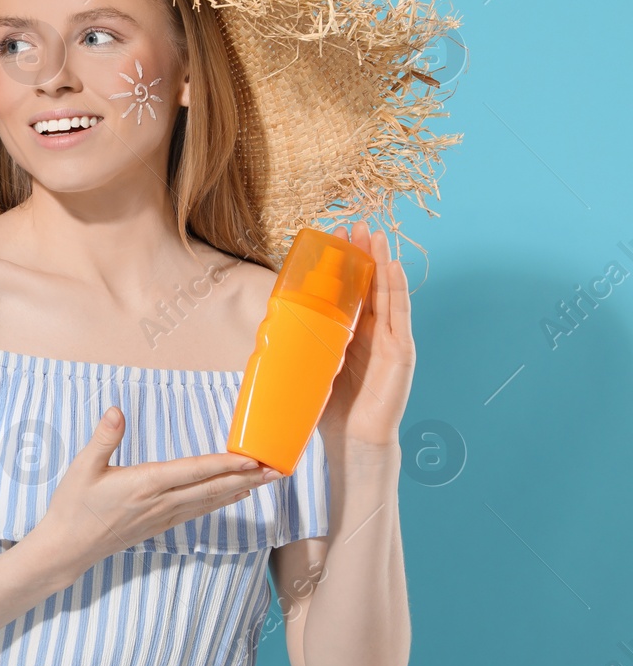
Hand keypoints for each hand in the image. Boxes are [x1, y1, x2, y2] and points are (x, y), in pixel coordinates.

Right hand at [23, 406, 283, 584]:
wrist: (68, 547)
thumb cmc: (73, 506)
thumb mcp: (83, 467)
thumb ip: (104, 438)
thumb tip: (116, 410)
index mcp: (144, 484)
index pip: (193, 472)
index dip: (224, 464)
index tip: (251, 458)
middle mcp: (160, 502)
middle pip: (211, 489)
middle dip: (246, 478)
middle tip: (276, 470)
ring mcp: (162, 516)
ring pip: (209, 502)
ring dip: (239, 489)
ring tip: (265, 481)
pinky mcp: (159, 525)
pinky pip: (198, 511)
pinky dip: (220, 502)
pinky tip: (232, 496)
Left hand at [316, 221, 415, 452]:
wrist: (352, 441)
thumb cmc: (329, 409)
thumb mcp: (309, 367)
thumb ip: (299, 345)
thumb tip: (264, 329)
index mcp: (350, 333)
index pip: (349, 290)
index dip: (344, 263)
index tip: (334, 237)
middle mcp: (372, 331)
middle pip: (370, 283)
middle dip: (363, 253)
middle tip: (355, 223)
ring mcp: (389, 338)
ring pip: (387, 291)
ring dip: (381, 260)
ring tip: (375, 233)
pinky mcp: (401, 350)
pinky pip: (400, 313)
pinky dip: (398, 288)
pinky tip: (394, 266)